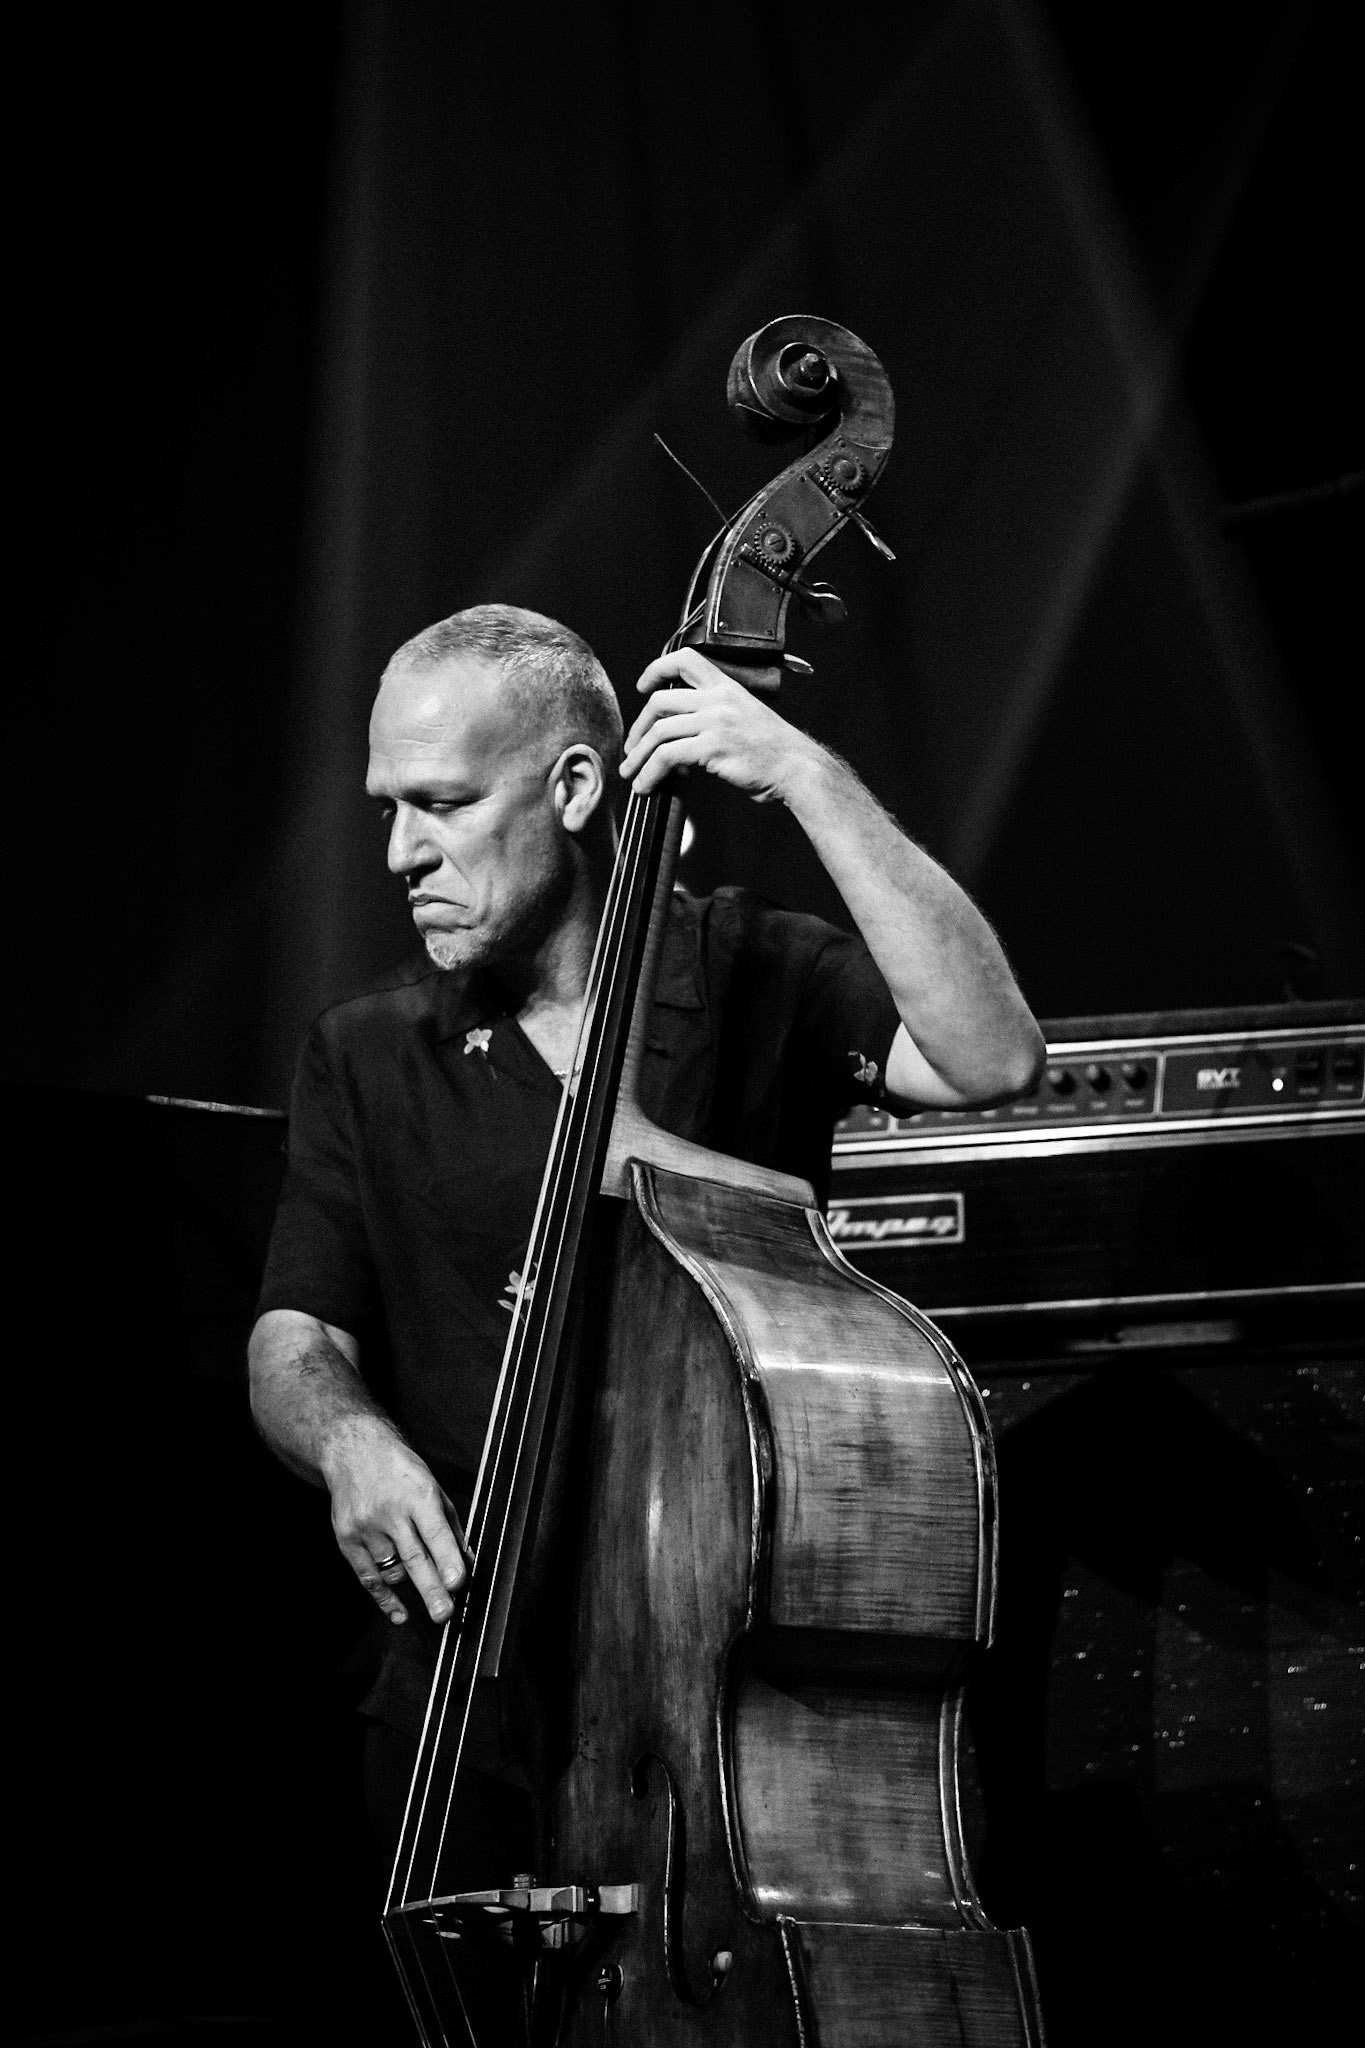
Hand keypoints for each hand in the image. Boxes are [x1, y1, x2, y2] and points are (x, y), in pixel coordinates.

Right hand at [323, 1415, 469, 1625]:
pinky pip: (368, 1577)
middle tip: (444, 1614)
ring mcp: (366, 1527)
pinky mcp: (347, 1539)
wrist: (352, 1452)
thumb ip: (449, 1525)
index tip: (457, 1583)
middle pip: (413, 1557)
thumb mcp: (432, 1486)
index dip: (447, 1559)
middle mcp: (390, 1512)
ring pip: (393, 1571)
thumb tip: (465, 1561)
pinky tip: (399, 1613)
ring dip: (413, 1589)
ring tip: (432, 1604)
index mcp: (418, 1495)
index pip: (435, 1532)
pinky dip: (384, 1598)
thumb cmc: (399, 1470)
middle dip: (431, 1588)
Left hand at [621, 647, 818, 802]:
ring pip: (659, 731)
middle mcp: (718, 699)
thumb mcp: (744, 717)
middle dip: (638, 727)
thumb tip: (682, 735)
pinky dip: (650, 772)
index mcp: (726, 687)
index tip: (642, 686)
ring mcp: (715, 721)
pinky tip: (646, 785)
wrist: (797, 767)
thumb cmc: (773, 751)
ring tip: (631, 772)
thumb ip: (714, 717)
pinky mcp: (712, 746)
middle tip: (632, 748)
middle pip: (660, 701)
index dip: (656, 669)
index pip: (685, 660)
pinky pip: (667, 756)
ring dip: (638, 755)